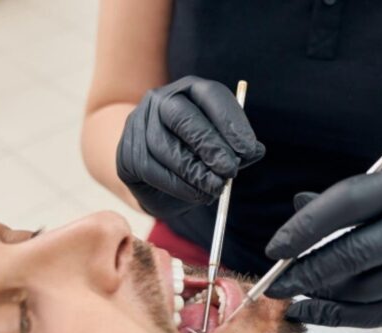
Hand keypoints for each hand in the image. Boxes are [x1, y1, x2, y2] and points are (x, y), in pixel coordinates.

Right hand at [117, 76, 264, 218]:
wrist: (155, 174)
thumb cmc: (196, 156)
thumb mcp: (221, 149)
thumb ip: (236, 149)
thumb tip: (254, 151)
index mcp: (190, 91)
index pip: (211, 95)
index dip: (230, 122)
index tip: (248, 150)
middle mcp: (160, 100)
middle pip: (183, 117)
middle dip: (209, 145)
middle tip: (229, 170)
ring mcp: (138, 124)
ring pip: (165, 146)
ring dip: (194, 172)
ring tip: (215, 188)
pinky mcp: (127, 153)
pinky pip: (151, 169)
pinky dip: (178, 186)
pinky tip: (196, 194)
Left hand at [265, 165, 381, 327]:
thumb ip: (342, 203)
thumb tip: (296, 211)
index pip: (347, 202)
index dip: (306, 226)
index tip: (276, 248)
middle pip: (356, 252)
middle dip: (308, 271)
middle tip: (275, 283)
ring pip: (362, 288)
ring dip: (323, 293)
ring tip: (300, 292)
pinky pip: (373, 314)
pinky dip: (334, 316)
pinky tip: (310, 313)